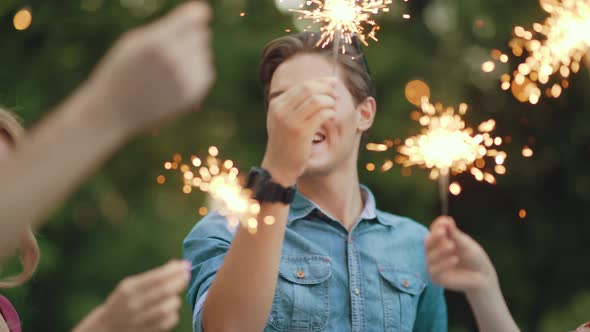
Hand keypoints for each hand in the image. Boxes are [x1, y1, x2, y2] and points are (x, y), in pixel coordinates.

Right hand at [73, 260, 189, 331]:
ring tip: (174, 296)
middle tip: (187, 276)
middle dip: (179, 282)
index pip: (156, 278)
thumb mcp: (130, 286)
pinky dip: (173, 314)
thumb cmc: (124, 301)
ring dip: (175, 300)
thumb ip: (153, 276)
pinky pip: (167, 322)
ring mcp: (138, 320)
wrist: (105, 328)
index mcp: (128, 290)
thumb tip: (179, 265)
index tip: (185, 265)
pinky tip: (170, 310)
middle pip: (163, 292)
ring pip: (167, 308)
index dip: (173, 271)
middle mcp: (132, 305)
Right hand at [85, 1, 213, 135]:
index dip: (197, 13)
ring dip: (192, 56)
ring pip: (205, 53)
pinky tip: (176, 79)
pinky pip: (207, 72)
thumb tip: (202, 14)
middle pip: (202, 34)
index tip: (199, 13)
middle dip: (188, 37)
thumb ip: (166, 27)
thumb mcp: (134, 42)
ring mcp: (186, 79)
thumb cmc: (123, 71)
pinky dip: (195, 72)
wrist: (115, 111)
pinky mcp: (194, 94)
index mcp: (157, 42)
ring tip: (167, 68)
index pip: (194, 17)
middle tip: (167, 50)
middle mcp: (174, 60)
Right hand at [261, 77, 336, 185]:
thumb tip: (317, 86)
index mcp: (277, 104)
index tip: (333, 83)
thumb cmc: (286, 142)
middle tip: (337, 94)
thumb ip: (294, 104)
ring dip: (330, 101)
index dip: (320, 82)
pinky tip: (333, 117)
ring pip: (316, 100)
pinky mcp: (301, 132)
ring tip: (334, 107)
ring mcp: (290, 121)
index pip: (302, 85)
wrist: (279, 166)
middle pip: (309, 89)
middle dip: (327, 89)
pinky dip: (330, 113)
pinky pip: (321, 115)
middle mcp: (281, 110)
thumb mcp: (283, 120)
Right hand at [424, 216, 497, 294]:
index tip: (445, 223)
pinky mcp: (436, 277)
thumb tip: (446, 219)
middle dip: (434, 237)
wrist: (483, 277)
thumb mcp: (465, 244)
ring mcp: (434, 265)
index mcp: (441, 241)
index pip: (434, 231)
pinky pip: (434, 269)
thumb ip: (455, 234)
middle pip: (427, 242)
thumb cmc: (474, 258)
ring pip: (430, 255)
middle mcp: (434, 252)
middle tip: (442, 232)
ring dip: (440, 250)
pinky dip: (443, 263)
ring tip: (451, 246)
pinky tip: (454, 259)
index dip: (437, 226)